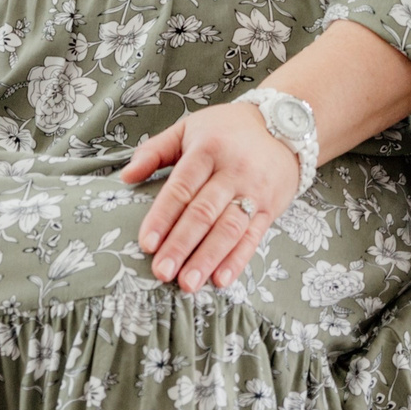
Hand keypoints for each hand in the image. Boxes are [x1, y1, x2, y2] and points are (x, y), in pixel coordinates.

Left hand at [121, 102, 303, 291]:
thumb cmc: (227, 130)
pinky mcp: (271, 207)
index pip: (182, 188)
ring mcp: (255, 190)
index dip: (163, 216)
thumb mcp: (188, 128)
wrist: (285, 125)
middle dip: (181, 245)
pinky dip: (237, 260)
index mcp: (207, 149)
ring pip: (229, 229)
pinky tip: (221, 279)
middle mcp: (233, 170)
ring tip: (187, 283)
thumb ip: (155, 151)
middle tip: (162, 272)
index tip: (147, 243)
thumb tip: (125, 176)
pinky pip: (253, 237)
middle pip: (204, 212)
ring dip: (207, 259)